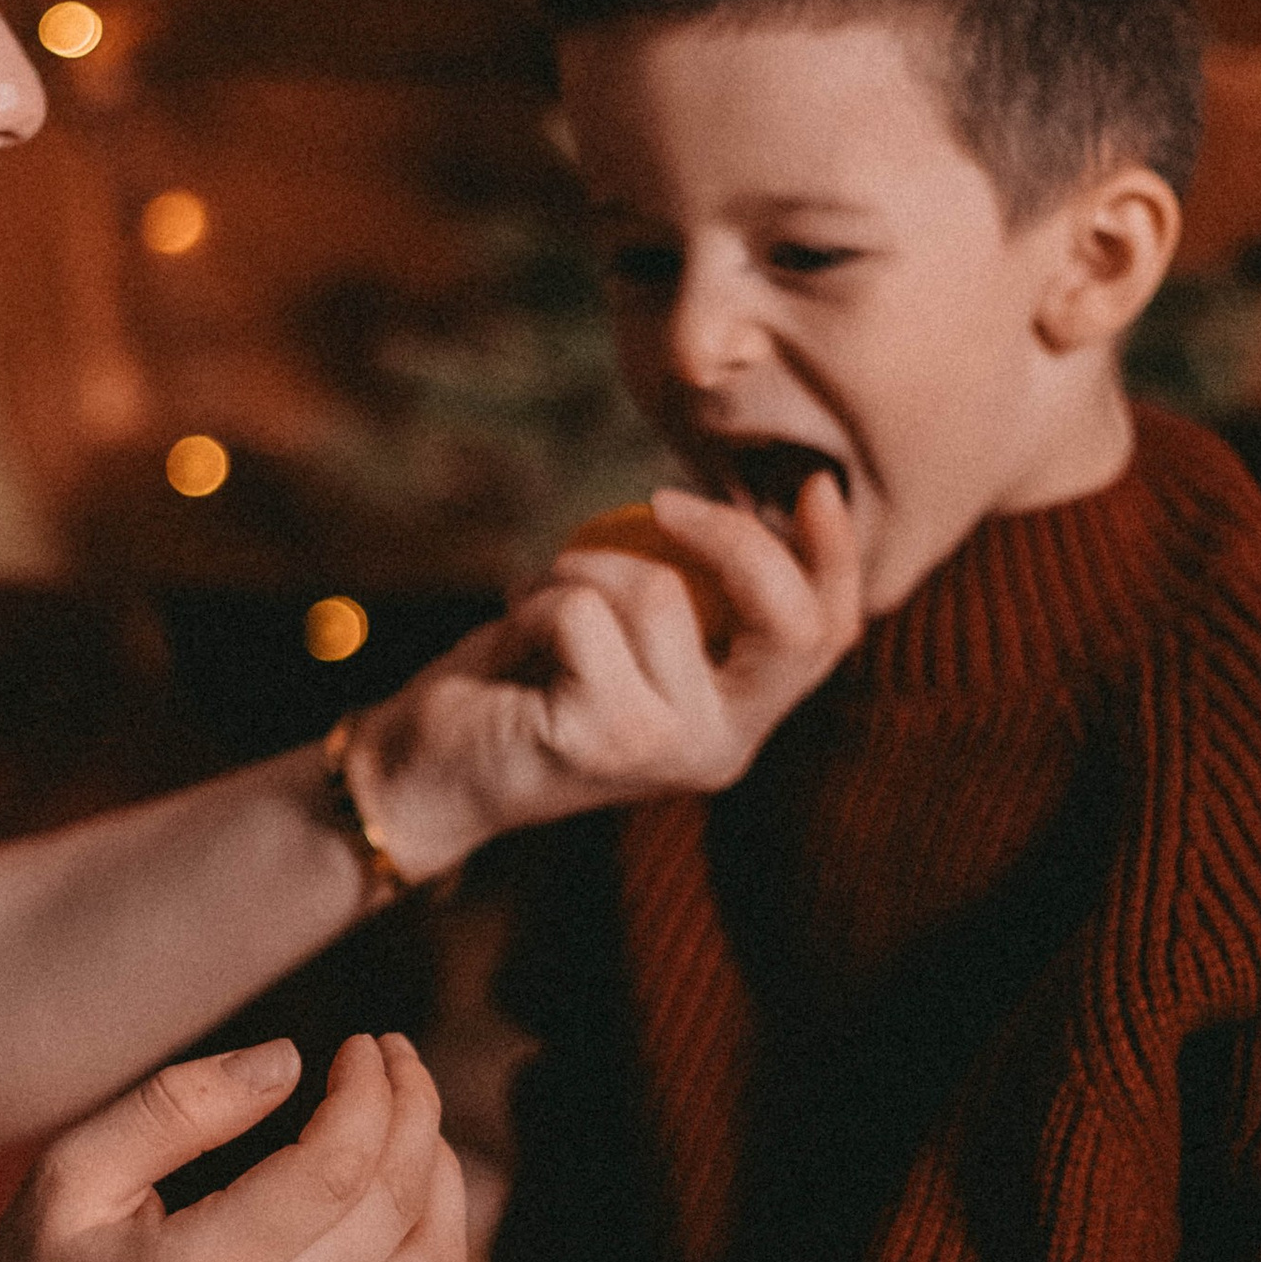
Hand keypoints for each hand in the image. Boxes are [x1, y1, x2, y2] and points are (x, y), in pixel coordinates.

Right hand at [0, 1032, 467, 1261]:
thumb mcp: (74, 1175)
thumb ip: (178, 1107)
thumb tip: (291, 1057)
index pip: (335, 1168)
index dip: (367, 1090)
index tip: (360, 1042)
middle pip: (394, 1205)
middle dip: (412, 1108)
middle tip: (390, 1051)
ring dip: (441, 1173)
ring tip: (407, 1110)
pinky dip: (438, 1241)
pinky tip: (404, 1186)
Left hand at [348, 473, 862, 877]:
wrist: (425, 774)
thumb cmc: (524, 682)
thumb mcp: (620, 631)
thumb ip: (689, 591)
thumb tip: (757, 491)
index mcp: (739, 718)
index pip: (825, 638)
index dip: (835, 559)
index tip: (813, 487)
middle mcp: (722, 746)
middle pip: (790, 622)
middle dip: (735, 536)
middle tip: (660, 502)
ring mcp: (669, 748)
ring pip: (659, 593)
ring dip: (582, 567)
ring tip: (538, 598)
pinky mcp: (606, 738)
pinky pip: (582, 613)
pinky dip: (533, 599)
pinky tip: (510, 631)